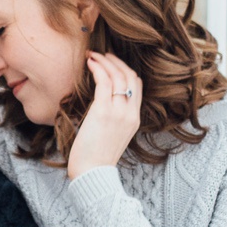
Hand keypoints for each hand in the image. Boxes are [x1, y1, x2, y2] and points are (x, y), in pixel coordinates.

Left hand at [65, 53, 143, 180]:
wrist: (93, 173)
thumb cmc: (96, 158)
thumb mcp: (113, 136)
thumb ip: (112, 118)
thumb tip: (100, 104)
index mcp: (135, 119)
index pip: (137, 86)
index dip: (126, 70)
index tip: (112, 63)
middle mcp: (130, 113)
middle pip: (130, 76)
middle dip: (116, 61)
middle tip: (103, 54)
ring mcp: (119, 112)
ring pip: (118, 76)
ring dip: (105, 61)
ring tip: (92, 54)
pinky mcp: (103, 112)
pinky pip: (104, 82)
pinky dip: (97, 69)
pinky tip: (89, 63)